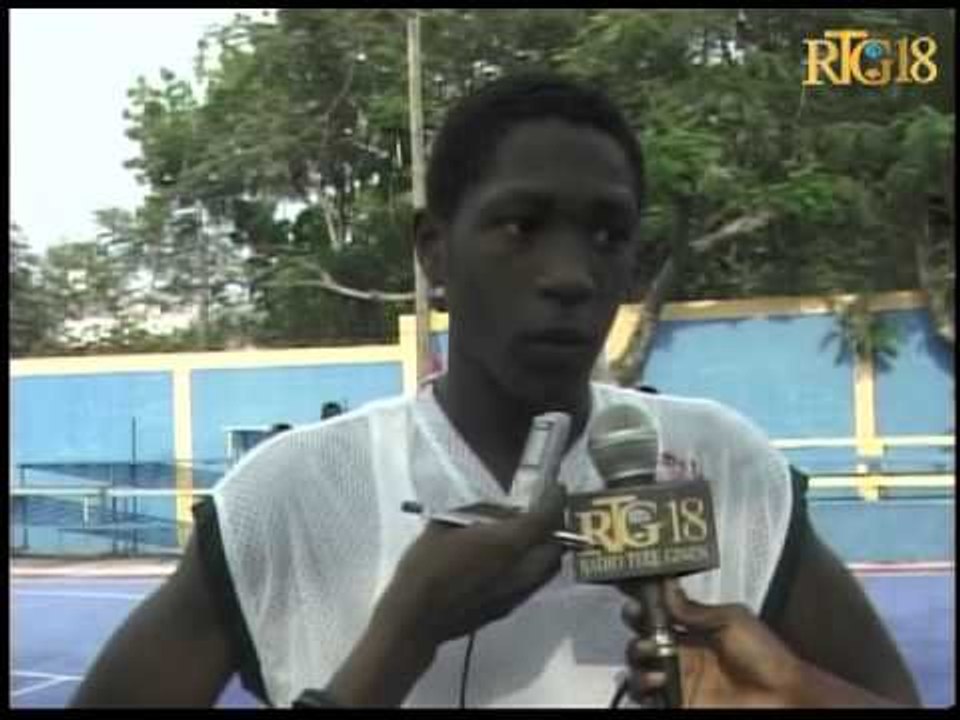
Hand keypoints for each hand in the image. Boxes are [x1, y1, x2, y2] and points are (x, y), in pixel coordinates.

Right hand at [377, 483, 567, 654]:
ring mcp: (517, 593)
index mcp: (507, 544)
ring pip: (548, 568)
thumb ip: (478, 514)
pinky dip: (533, 566)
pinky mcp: (509, 608)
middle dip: (556, 527)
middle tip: (544, 512)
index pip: (546, 519)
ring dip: (547, 549)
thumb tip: (497, 513)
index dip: (555, 500)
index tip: (556, 488)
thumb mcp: (446, 524)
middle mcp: (521, 569)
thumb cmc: (425, 566)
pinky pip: (534, 583)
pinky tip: (511, 560)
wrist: (415, 618)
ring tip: (529, 535)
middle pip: (557, 546)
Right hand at [621, 580, 806, 707]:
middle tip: (640, 617)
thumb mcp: (731, 619)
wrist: (781, 696)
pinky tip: (657, 677)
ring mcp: (677, 676)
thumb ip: (695, 609)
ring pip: (638, 663)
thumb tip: (666, 588)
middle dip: (636, 623)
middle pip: (643, 634)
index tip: (633, 588)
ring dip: (637, 653)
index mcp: (694, 628)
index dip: (645, 600)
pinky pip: (645, 693)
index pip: (659, 611)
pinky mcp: (676, 700)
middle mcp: (682, 651)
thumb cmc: (766, 656)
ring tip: (650, 652)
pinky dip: (642, 683)